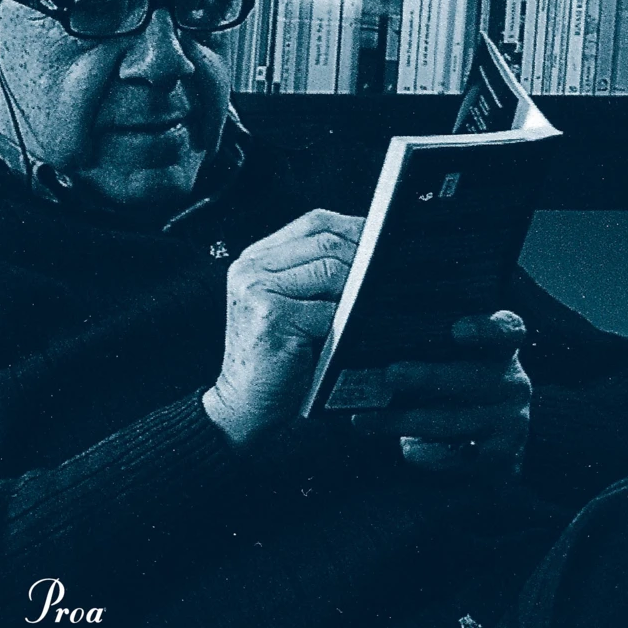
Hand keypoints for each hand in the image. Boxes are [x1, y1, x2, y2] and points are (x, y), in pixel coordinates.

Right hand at [203, 209, 363, 444]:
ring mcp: (257, 289)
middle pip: (324, 243)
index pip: (313, 222)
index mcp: (256, 258)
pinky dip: (344, 323)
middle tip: (384, 276)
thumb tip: (372, 250)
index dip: (353, 227)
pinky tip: (344, 336)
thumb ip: (313, 272)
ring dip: (355, 291)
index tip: (382, 238)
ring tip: (362, 309)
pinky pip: (327, 310)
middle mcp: (250, 268)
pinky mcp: (270, 316)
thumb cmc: (275, 357)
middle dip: (362, 258)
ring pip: (329, 271)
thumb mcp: (288, 304)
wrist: (242, 404)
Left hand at [351, 310, 530, 478]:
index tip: (457, 330)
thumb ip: (433, 349)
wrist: (495, 439)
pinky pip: (454, 456)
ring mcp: (510, 420)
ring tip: (367, 419)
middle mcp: (514, 381)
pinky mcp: (499, 455)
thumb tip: (378, 352)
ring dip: (404, 421)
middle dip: (426, 377)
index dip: (484, 329)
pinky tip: (403, 446)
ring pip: (450, 421)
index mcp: (504, 348)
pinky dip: (424, 453)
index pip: (507, 330)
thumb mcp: (459, 360)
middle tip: (390, 375)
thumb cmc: (462, 385)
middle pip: (469, 377)